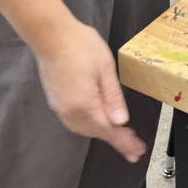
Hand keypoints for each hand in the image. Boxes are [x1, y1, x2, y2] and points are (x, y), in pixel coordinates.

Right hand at [36, 21, 145, 161]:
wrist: (51, 35)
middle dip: (116, 138)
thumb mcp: (105, 68)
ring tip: (120, 132)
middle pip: (96, 132)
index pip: (108, 131)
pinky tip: (99, 119)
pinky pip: (75, 121)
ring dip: (102, 131)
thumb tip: (121, 121)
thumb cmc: (81, 46)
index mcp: (85, 104)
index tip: (137, 152)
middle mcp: (70, 111)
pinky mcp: (55, 101)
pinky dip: (90, 124)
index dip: (124, 143)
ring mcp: (60, 107)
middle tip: (133, 142)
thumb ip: (113, 97)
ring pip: (84, 128)